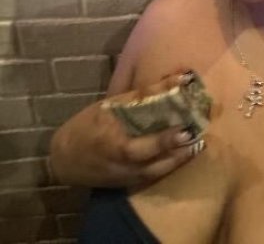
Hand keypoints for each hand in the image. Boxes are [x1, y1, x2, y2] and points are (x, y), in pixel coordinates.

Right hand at [49, 73, 204, 187]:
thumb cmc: (87, 125)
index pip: (141, 137)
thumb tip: (174, 81)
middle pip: (152, 160)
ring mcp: (126, 177)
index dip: (164, 134)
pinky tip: (184, 154)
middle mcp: (121, 163)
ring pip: (157, 172)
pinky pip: (153, 177)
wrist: (64, 159)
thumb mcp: (108, 106)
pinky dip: (170, 166)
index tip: (184, 127)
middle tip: (195, 134)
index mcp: (113, 141)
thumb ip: (141, 96)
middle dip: (176, 149)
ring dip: (179, 159)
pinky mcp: (128, 184)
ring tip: (198, 144)